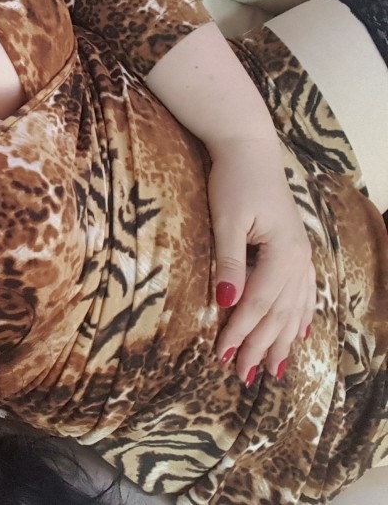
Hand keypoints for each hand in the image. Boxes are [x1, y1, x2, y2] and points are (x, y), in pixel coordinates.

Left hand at [207, 137, 314, 384]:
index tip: (221, 357)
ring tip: (273, 369)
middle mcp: (298, 258)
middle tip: (243, 377)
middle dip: (260, 346)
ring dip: (281, 340)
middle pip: (278, 313)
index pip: (257, 303)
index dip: (240, 332)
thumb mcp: (226, 219)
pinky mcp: (295, 248)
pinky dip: (299, 316)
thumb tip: (228, 301)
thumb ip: (229, 261)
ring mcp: (301, 254)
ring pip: (293, 308)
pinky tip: (297, 333)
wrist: (250, 148)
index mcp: (282, 253)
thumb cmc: (233, 180)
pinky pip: (303, 292)